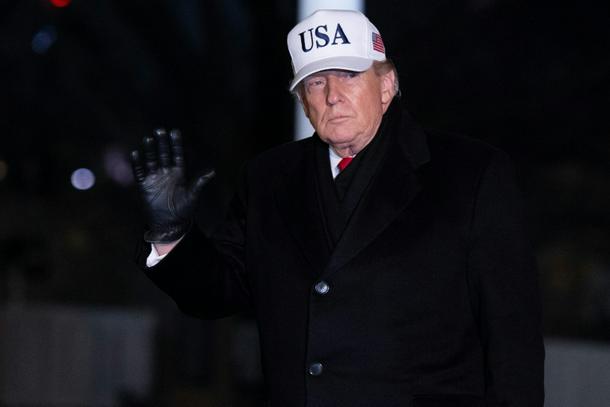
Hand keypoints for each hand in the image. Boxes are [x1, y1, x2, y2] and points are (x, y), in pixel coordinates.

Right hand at [131, 128, 214, 242]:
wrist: (170, 225)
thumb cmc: (184, 210)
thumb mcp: (193, 196)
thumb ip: (199, 182)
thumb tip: (212, 171)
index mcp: (179, 173)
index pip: (177, 155)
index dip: (176, 144)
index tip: (175, 132)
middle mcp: (166, 173)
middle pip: (163, 154)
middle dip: (162, 143)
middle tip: (160, 130)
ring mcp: (155, 178)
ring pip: (151, 160)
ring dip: (149, 150)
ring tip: (148, 139)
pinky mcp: (145, 186)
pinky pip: (140, 172)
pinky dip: (137, 163)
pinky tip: (135, 153)